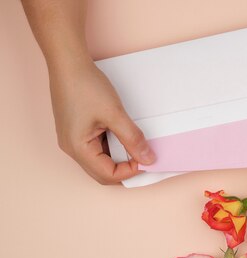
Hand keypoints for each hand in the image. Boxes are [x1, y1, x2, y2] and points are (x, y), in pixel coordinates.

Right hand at [48, 59, 154, 183]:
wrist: (68, 62)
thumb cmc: (85, 85)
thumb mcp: (115, 114)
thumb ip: (133, 139)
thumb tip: (148, 159)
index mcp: (78, 149)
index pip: (107, 175)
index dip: (129, 171)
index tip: (146, 159)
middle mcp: (72, 148)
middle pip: (102, 173)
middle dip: (124, 169)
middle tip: (142, 156)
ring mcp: (73, 140)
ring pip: (100, 161)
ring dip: (119, 157)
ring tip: (133, 143)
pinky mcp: (77, 132)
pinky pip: (96, 148)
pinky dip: (112, 146)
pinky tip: (121, 135)